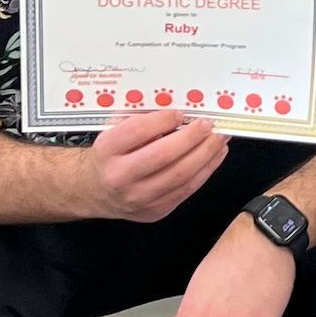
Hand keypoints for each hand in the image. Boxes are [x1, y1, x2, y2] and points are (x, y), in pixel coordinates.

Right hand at [84, 109, 228, 222]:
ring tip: (219, 138)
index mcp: (106, 150)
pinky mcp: (156, 210)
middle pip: (162, 155)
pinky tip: (215, 155)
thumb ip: (139, 118)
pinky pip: (187, 189)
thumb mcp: (114, 131)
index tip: (180, 113)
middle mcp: (120, 176)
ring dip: (206, 154)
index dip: (162, 120)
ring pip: (179, 175)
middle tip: (208, 124)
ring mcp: (139, 197)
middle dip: (191, 137)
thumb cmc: (111, 155)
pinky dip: (206, 170)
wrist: (96, 192)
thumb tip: (176, 106)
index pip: (136, 132)